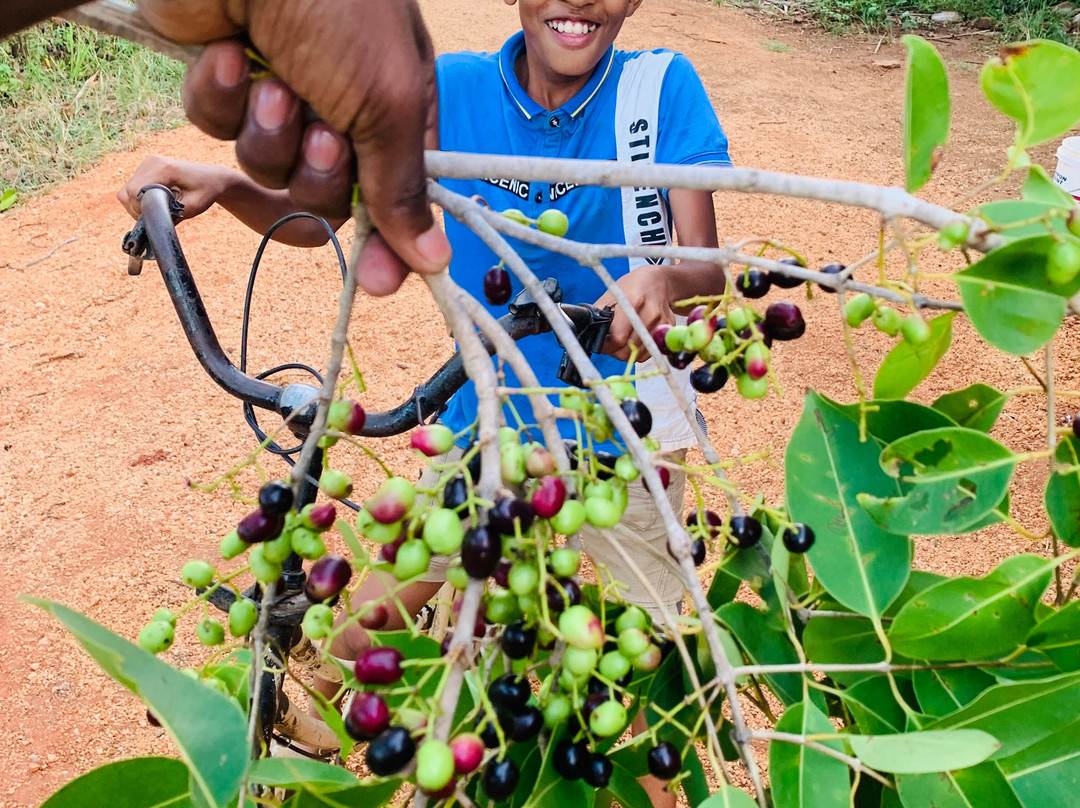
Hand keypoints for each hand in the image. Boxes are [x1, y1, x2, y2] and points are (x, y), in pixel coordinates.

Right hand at [117, 156, 231, 220]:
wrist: (213, 178)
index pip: (135, 191)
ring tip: (158, 210)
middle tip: (157, 217)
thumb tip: (151, 223)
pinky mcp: (146, 167)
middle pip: (127, 192)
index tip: (155, 217)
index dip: (139, 209)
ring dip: (137, 205)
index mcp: (164, 168)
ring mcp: (148, 163)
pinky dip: (139, 199)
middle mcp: (152, 162)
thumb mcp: (193, 208)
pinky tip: (155, 203)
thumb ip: (171, 215)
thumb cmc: (206, 192)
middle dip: (138, 209)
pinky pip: (132, 187)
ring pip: (127, 191)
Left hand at [138, 0, 450, 295]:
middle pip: (328, 196)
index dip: (389, 241)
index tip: (378, 282)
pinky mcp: (226, 85)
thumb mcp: (390, 101)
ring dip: (268, 128)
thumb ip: (403, 187)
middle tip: (319, 131)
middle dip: (318, 171)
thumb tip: (433, 259)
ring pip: (270, 168)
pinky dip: (222, 95)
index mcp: (398, 110)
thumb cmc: (338, 7)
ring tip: (269, 75)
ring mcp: (283, 97)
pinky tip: (228, 51)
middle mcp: (343, 109)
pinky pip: (219, 128)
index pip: (397, 198)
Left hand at [595, 266, 675, 361]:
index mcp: (632, 302)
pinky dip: (638, 351)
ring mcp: (662, 323)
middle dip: (614, 351)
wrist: (658, 281)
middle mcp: (650, 314)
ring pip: (638, 355)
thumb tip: (590, 336)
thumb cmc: (631, 288)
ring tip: (621, 339)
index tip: (600, 342)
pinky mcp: (668, 331)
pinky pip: (648, 353)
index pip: (618, 338)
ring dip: (626, 352)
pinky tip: (634, 339)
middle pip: (628, 350)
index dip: (605, 344)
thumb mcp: (610, 296)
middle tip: (609, 343)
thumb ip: (599, 317)